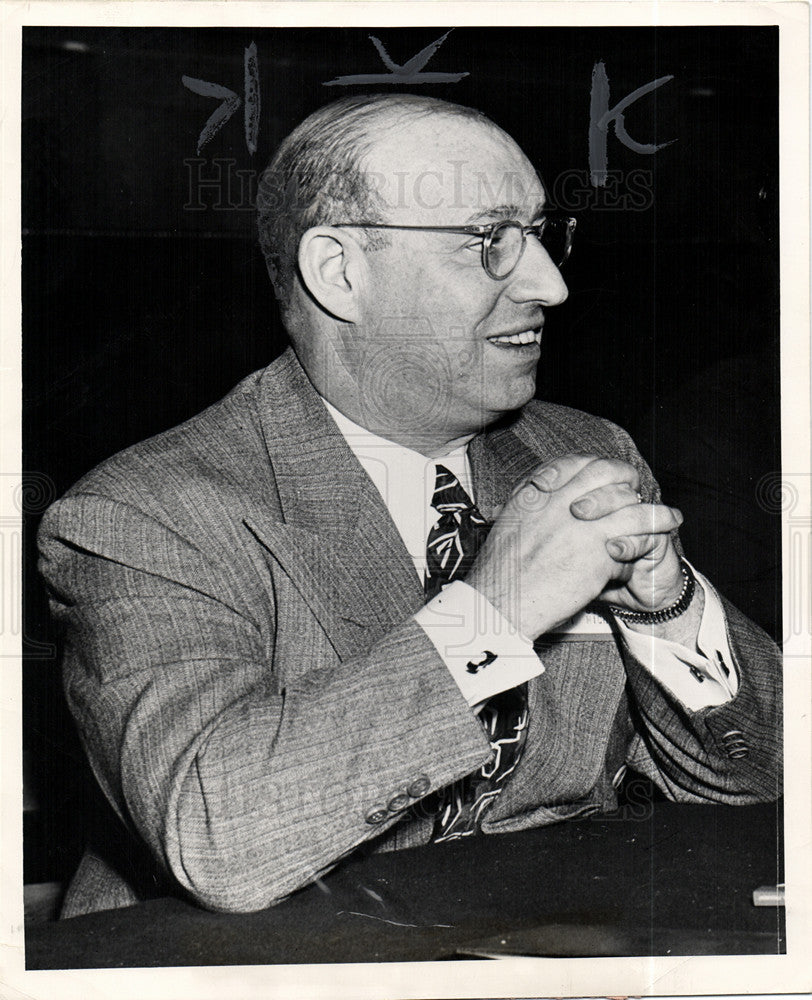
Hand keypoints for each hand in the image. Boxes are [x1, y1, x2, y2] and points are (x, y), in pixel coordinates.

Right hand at [465, 454, 682, 639]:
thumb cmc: (500, 570)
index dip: (600, 467)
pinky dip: (646, 542)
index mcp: (538, 492)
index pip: (578, 462)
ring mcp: (583, 526)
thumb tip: (541, 491)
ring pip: (631, 505)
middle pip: (609, 475)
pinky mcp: (599, 553)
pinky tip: (654, 545)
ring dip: (654, 512)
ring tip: (670, 518)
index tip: (609, 476)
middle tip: (638, 493)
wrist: (501, 602)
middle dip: (629, 482)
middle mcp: (562, 501)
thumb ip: (530, 504)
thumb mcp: (507, 522)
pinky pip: (633, 540)